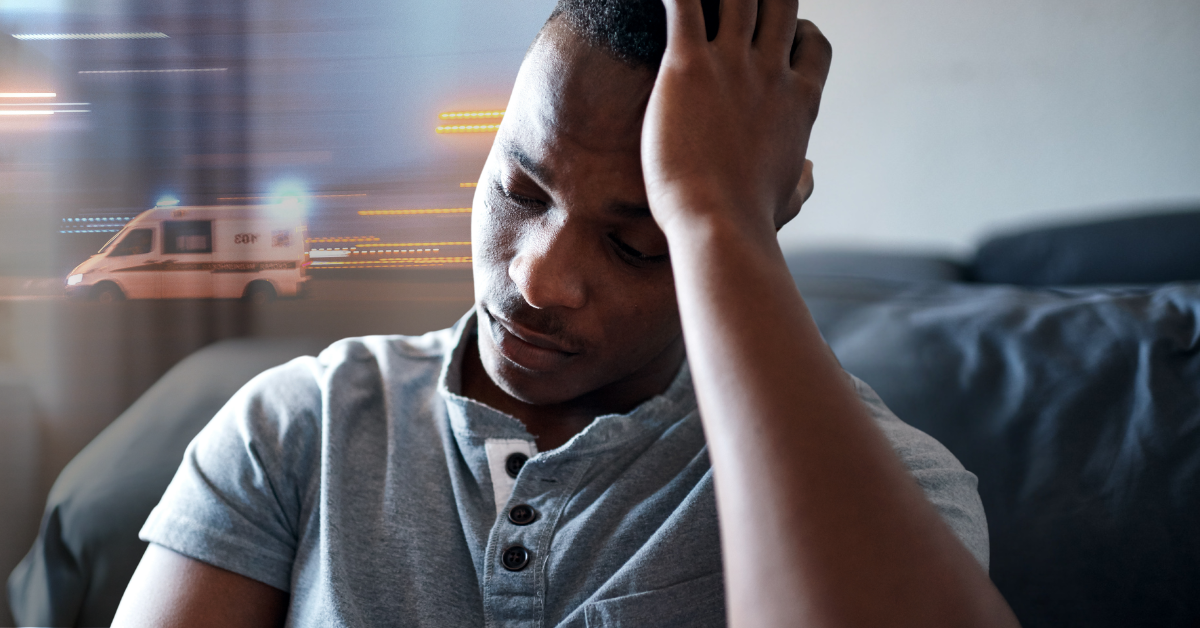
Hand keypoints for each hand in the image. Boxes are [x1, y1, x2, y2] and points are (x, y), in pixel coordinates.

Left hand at [641, 0, 830, 237]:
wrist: (719, 224)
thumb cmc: (749, 219)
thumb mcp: (788, 197)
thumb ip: (801, 180)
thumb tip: (807, 172)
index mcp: (799, 100)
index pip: (812, 41)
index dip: (795, 30)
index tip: (772, 40)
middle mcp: (772, 72)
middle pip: (780, 3)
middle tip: (732, 11)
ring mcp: (733, 65)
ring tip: (703, 6)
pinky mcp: (689, 66)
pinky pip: (683, 4)